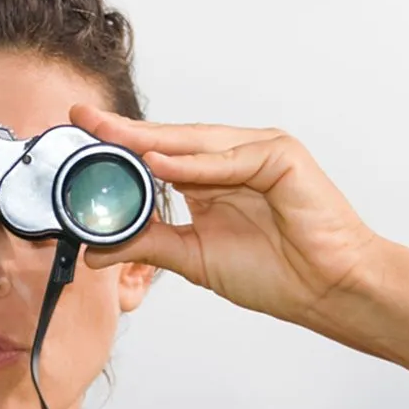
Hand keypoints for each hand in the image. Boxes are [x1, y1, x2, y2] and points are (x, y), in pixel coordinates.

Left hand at [72, 105, 388, 351]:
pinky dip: (194, 163)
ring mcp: (259, 151)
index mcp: (211, 177)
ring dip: (152, 141)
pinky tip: (159, 163)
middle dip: (125, 132)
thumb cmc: (276, 273)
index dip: (119, 145)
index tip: (81, 134)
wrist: (328, 289)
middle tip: (84, 119)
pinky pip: (230, 158)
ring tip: (111, 136)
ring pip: (197, 142)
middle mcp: (233, 157)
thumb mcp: (194, 257)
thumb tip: (96, 251)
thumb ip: (148, 244)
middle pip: (171, 140)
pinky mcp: (282, 155)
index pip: (157, 154)